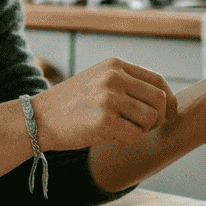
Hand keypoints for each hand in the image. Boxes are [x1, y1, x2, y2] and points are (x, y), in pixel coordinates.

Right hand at [30, 58, 176, 150]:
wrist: (38, 118)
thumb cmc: (71, 104)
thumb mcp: (98, 81)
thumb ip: (127, 84)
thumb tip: (164, 101)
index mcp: (115, 65)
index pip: (158, 81)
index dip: (167, 100)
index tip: (166, 115)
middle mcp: (114, 77)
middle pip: (159, 100)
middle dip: (158, 118)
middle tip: (143, 127)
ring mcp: (109, 98)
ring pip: (150, 119)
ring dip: (141, 130)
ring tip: (121, 129)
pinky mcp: (104, 121)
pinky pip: (134, 135)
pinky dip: (127, 140)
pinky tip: (109, 136)